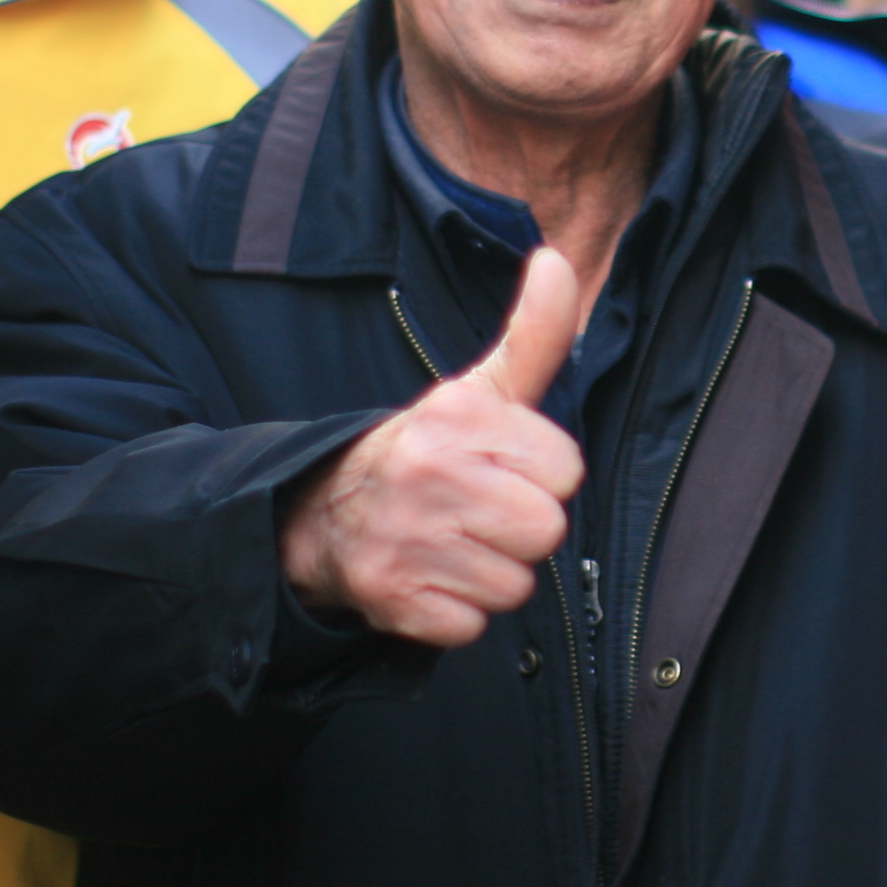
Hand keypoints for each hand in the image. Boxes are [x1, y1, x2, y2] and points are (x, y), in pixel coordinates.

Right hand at [279, 248, 585, 646]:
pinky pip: (472, 626)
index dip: (542, 476)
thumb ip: (534, 334)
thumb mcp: (480, 389)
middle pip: (546, 531)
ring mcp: (406, 539)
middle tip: (477, 511)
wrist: (319, 510)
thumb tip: (557, 260)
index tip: (501, 467)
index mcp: (458, 417)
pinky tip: (429, 577)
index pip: (566, 471)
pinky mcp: (393, 599)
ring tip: (451, 543)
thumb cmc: (427, 450)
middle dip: (520, 528)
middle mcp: (428, 472)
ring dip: (490, 573)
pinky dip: (454, 611)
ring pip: (514, 585)